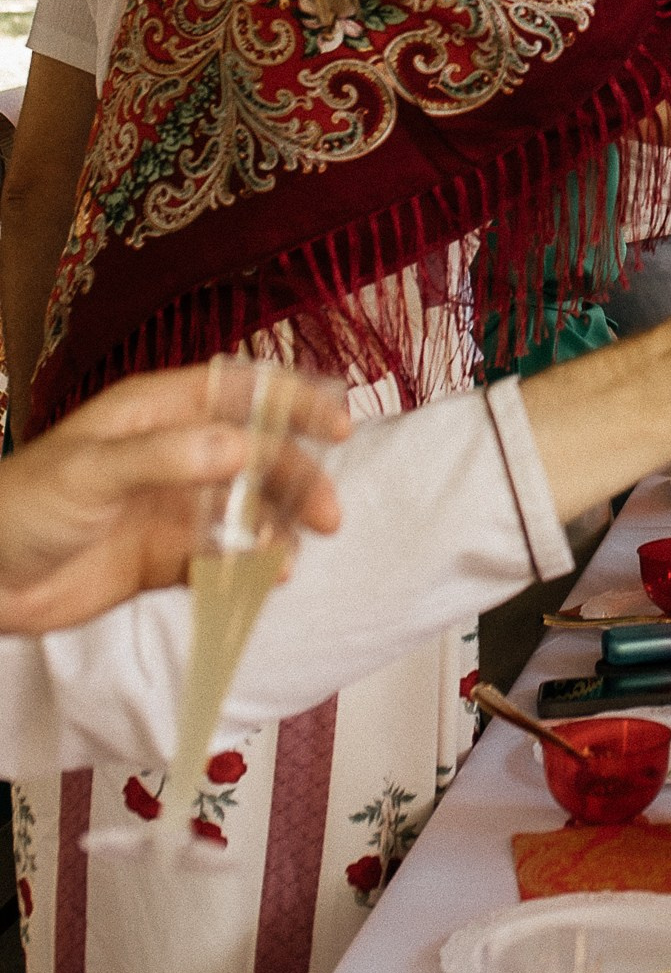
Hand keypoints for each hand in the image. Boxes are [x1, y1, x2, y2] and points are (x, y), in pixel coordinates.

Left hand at [0, 371, 349, 636]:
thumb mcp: (92, 470)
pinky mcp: (164, 560)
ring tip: (291, 555)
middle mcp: (175, 454)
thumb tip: (244, 449)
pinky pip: (221, 559)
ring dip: (277, 527)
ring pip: (246, 510)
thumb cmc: (23, 506)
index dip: (293, 401)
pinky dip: (248, 568)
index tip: (337, 427)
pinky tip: (263, 581)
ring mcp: (172, 508)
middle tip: (327, 515)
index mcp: (158, 411)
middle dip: (296, 479)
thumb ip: (168, 456)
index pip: (241, 391)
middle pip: (256, 455)